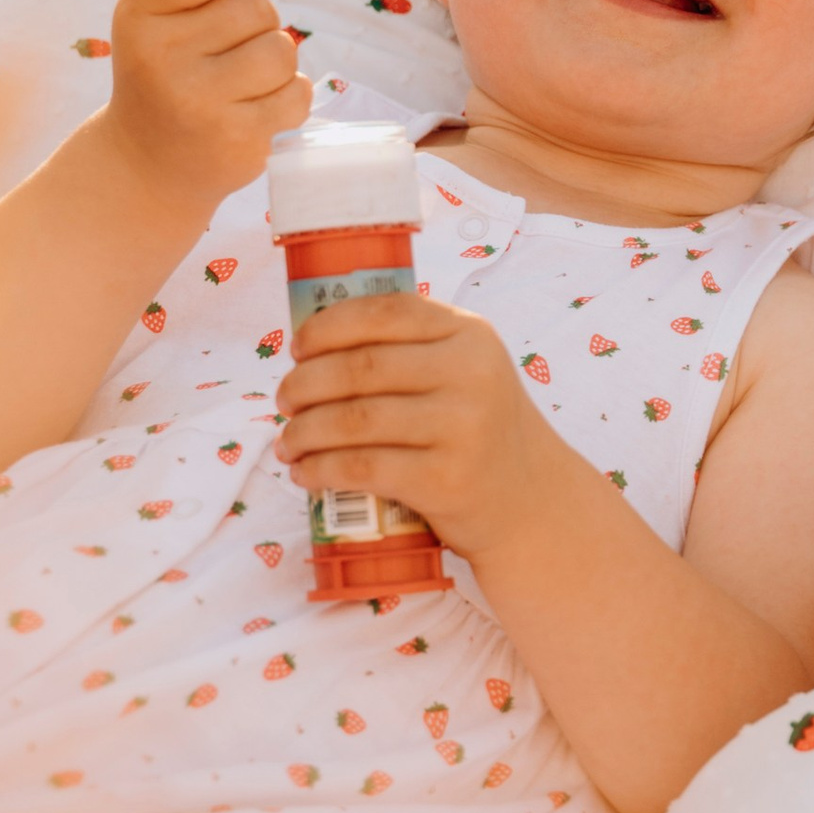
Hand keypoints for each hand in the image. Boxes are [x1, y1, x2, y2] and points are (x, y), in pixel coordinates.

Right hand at [103, 0, 308, 222]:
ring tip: (239, 85)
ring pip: (282, 49)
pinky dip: (287, 100)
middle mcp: (162, 56)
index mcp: (138, 13)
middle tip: (222, 55)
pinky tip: (253, 112)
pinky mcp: (236, 140)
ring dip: (273, 65)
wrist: (146, 166)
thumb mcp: (158, 15)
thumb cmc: (162, 74)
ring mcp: (198, 101)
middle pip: (257, 5)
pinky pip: (297, 94)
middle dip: (254, 25)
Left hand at [274, 292, 561, 562]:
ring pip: (354, 420)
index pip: (384, 312)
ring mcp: (461, 427)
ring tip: (288, 442)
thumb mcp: (465, 371)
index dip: (328, 327)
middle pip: (360, 368)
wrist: (529, 500)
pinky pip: (362, 468)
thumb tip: (313, 347)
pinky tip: (304, 473)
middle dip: (304, 384)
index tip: (297, 348)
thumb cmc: (478, 430)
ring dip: (304, 432)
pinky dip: (320, 470)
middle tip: (284, 401)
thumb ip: (412, 349)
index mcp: (469, 333)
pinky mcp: (445, 479)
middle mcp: (470, 373)